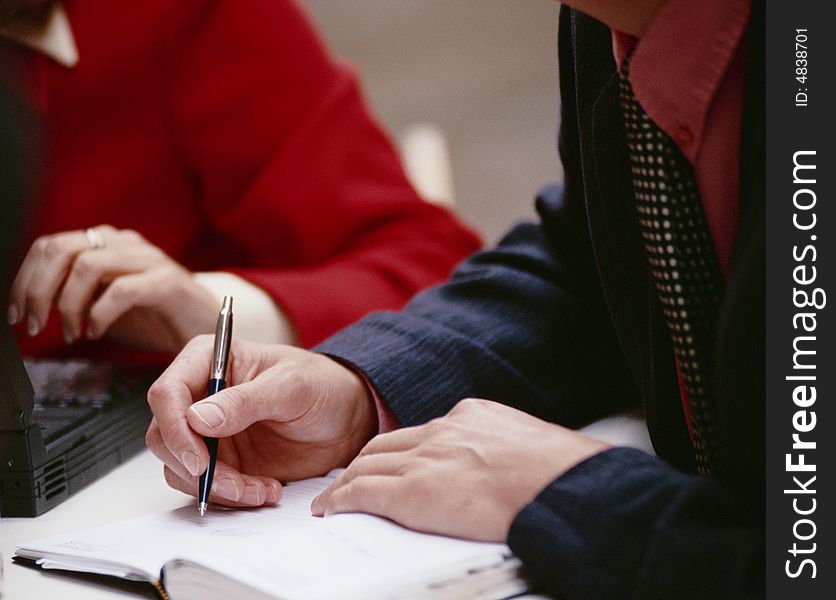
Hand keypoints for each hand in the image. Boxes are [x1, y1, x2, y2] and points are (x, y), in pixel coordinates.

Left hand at [7, 225, 218, 352]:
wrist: (206, 324)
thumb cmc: (156, 316)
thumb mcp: (104, 303)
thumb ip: (73, 296)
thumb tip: (30, 306)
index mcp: (107, 244)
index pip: (50, 246)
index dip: (24, 279)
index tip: (16, 313)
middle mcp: (125, 244)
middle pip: (62, 249)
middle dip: (37, 290)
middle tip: (34, 323)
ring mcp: (148, 260)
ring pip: (88, 265)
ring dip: (67, 304)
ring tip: (70, 332)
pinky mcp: (168, 283)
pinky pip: (122, 290)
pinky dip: (100, 314)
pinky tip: (97, 332)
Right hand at [145, 337, 376, 507]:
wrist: (347, 420)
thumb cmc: (323, 386)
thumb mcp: (292, 387)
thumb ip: (247, 400)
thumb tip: (199, 418)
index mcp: (209, 360)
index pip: (167, 392)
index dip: (175, 428)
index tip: (200, 459)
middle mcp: (201, 396)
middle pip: (164, 435)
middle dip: (195, 467)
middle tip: (234, 483)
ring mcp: (208, 432)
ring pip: (180, 467)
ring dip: (217, 487)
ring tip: (260, 489)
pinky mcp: (221, 461)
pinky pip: (206, 486)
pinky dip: (231, 497)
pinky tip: (265, 490)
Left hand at [311, 398, 609, 541]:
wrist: (564, 487)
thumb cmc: (562, 474)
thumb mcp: (530, 446)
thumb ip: (504, 450)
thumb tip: (511, 468)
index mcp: (471, 417)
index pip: (422, 432)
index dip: (403, 450)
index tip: (396, 460)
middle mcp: (442, 432)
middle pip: (386, 443)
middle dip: (365, 460)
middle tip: (350, 476)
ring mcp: (425, 460)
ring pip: (366, 464)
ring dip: (346, 480)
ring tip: (333, 495)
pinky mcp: (414, 492)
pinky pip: (361, 493)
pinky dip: (340, 500)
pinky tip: (330, 510)